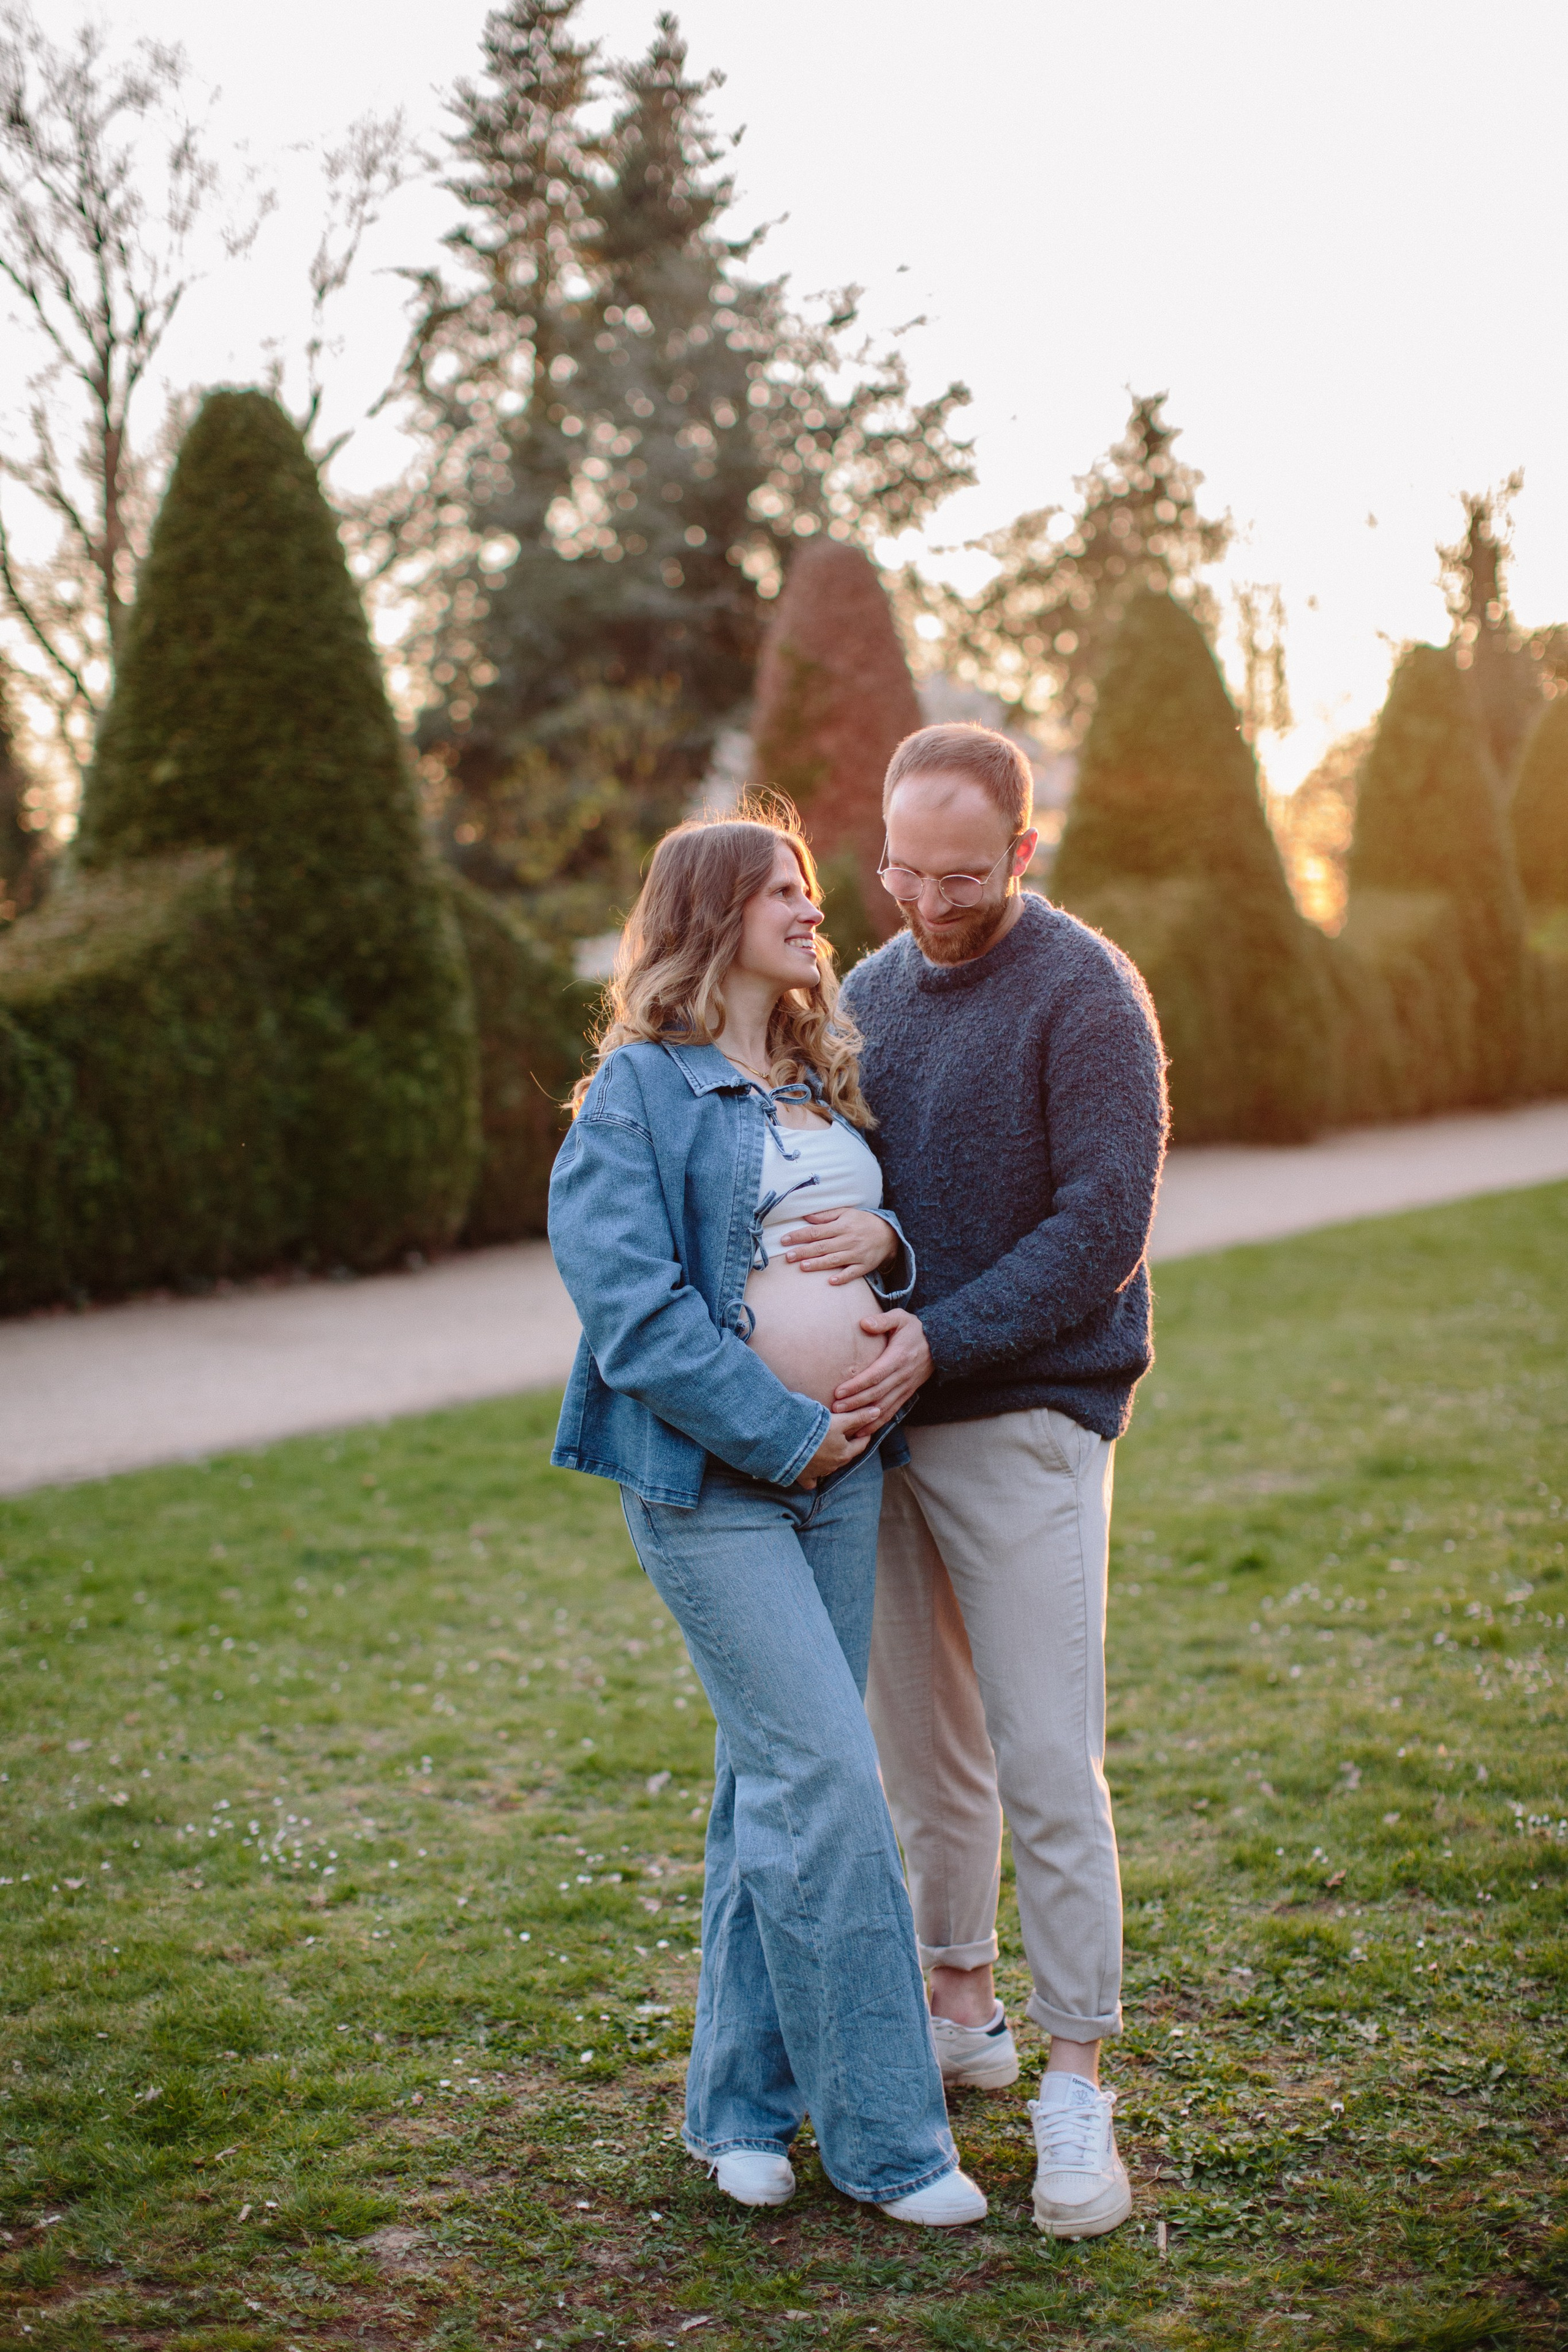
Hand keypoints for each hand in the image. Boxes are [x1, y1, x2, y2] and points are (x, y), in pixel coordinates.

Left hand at [781, 1207, 897, 1284]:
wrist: (889, 1234)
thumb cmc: (862, 1222)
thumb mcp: (845, 1213)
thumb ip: (825, 1215)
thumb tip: (806, 1217)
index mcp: (842, 1226)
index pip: (816, 1231)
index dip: (799, 1235)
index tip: (785, 1240)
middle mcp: (848, 1240)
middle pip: (822, 1246)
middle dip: (804, 1251)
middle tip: (788, 1256)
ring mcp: (856, 1254)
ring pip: (834, 1260)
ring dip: (818, 1264)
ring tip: (802, 1267)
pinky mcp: (864, 1266)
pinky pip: (852, 1273)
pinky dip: (842, 1277)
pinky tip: (830, 1281)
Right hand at [796, 1410, 878, 1488]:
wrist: (786, 1442)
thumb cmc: (814, 1430)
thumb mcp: (839, 1420)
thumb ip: (858, 1417)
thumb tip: (878, 1412)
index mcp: (844, 1453)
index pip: (861, 1444)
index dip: (864, 1434)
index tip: (865, 1428)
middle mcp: (833, 1466)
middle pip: (845, 1455)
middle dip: (847, 1446)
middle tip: (846, 1435)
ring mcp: (818, 1473)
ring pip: (830, 1466)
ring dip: (831, 1458)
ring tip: (827, 1446)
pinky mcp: (803, 1476)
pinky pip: (811, 1480)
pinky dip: (813, 1477)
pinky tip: (812, 1471)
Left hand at [831, 1309, 932, 1421]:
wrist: (940, 1344)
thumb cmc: (915, 1329)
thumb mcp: (901, 1318)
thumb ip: (882, 1320)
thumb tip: (864, 1323)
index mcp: (899, 1357)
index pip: (875, 1375)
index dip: (857, 1385)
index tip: (839, 1391)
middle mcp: (903, 1375)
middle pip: (877, 1394)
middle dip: (855, 1403)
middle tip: (835, 1409)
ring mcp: (906, 1387)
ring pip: (884, 1406)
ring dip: (864, 1417)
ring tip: (845, 1423)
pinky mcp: (907, 1394)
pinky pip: (892, 1411)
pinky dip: (877, 1423)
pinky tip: (863, 1431)